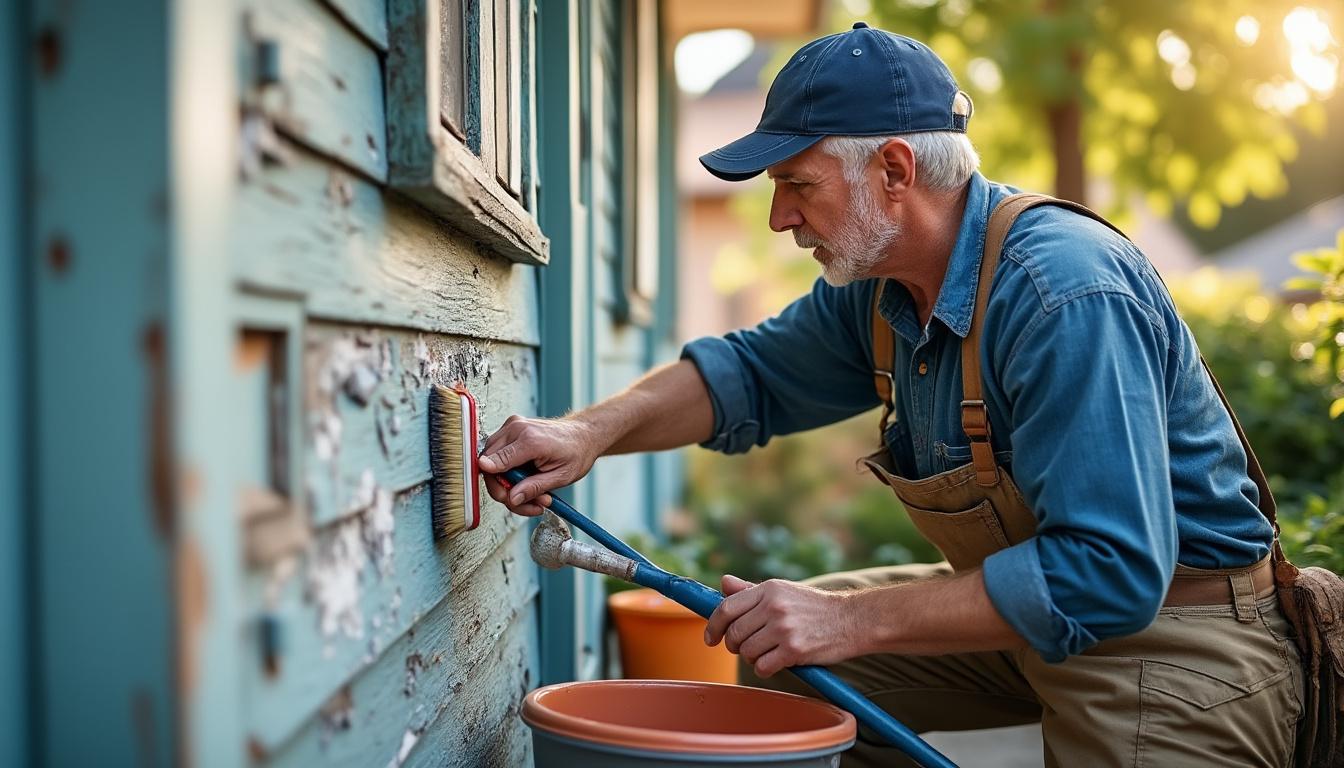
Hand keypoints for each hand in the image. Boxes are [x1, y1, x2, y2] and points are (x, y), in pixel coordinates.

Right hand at [478, 415, 604, 515]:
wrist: (583, 435)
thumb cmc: (576, 453)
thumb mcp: (561, 477)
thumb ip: (534, 487)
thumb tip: (512, 498)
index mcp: (531, 440)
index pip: (496, 462)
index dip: (495, 482)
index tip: (503, 495)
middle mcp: (517, 429)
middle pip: (488, 464)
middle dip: (504, 489)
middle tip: (524, 501)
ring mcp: (512, 426)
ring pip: (490, 461)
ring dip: (506, 483)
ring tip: (532, 494)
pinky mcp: (511, 429)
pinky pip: (497, 454)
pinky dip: (507, 472)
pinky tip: (525, 481)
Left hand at [704, 575, 858, 677]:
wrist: (853, 620)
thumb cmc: (814, 607)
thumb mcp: (784, 591)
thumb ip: (751, 590)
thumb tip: (723, 583)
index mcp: (769, 589)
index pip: (726, 607)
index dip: (713, 626)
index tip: (710, 638)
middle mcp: (774, 606)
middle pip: (734, 633)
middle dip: (733, 645)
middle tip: (743, 648)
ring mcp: (784, 628)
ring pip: (746, 652)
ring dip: (751, 658)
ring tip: (766, 653)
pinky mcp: (794, 650)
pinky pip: (762, 666)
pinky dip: (764, 668)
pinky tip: (775, 662)